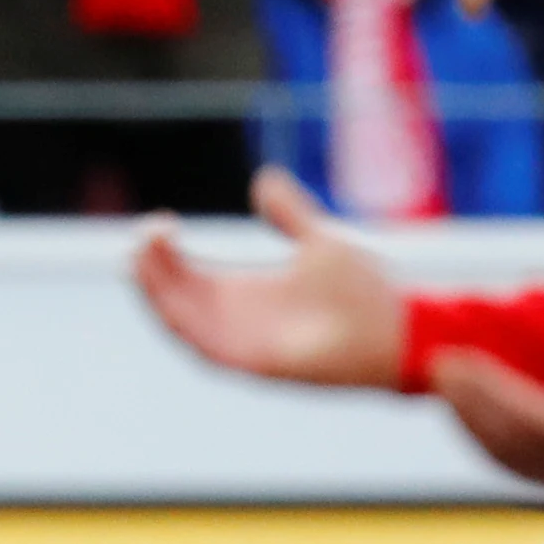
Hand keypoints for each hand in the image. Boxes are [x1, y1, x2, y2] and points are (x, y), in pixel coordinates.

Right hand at [127, 168, 406, 388]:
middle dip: (150, 267)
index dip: (164, 253)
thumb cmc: (366, 293)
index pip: (186, 275)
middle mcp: (237, 319)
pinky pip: (203, 346)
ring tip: (144, 255)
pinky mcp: (253, 363)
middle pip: (174, 296)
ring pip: (180, 320)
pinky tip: (168, 293)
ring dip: (157, 291)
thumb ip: (289, 213)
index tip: (158, 222)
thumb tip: (263, 180)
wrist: (399, 329)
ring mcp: (243, 343)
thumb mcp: (319, 239)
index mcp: (247, 292)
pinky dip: (181, 320)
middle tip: (145, 232)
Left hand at [429, 345, 543, 508]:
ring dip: (474, 423)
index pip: (530, 419)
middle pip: (508, 443)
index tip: (455, 360)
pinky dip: (494, 443)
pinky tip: (480, 417)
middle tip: (434, 364)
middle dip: (468, 403)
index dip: (489, 391)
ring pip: (512, 459)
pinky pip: (527, 467)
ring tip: (446, 384)